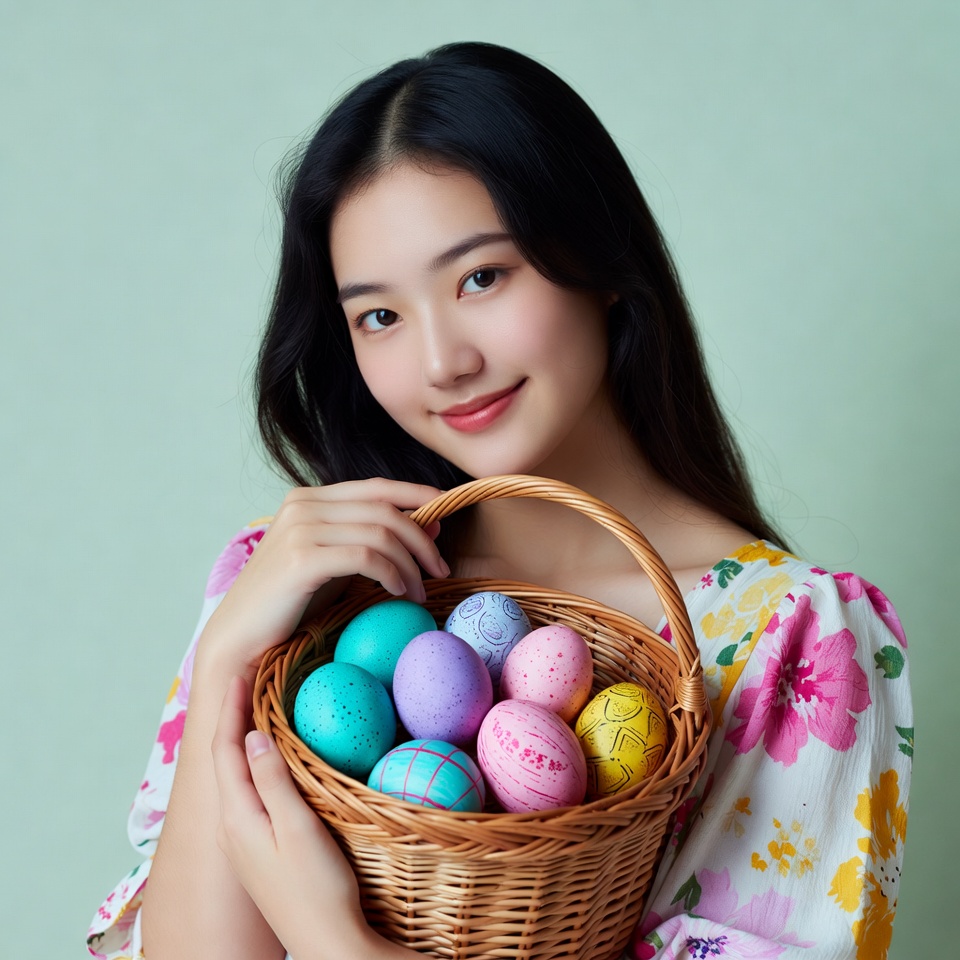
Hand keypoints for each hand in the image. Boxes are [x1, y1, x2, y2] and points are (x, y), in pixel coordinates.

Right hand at [198, 479, 448, 681]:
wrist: (239, 637)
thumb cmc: (289, 603)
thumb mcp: (337, 563)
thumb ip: (374, 540)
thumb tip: (431, 523)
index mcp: (309, 499)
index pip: (376, 487)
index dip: (417, 494)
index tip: (447, 511)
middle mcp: (304, 506)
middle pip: (385, 509)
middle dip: (422, 538)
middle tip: (440, 570)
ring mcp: (301, 530)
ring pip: (381, 532)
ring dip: (411, 564)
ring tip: (419, 592)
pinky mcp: (301, 560)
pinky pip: (366, 557)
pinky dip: (391, 574)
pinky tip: (398, 593)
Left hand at [211, 675, 376, 958]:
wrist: (325, 944)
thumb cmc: (316, 888)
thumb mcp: (297, 828)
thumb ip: (273, 781)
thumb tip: (255, 735)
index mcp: (237, 818)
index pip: (225, 751)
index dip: (231, 709)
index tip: (240, 672)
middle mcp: (232, 828)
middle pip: (225, 761)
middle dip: (233, 719)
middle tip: (249, 682)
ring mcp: (244, 842)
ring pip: (237, 778)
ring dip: (243, 742)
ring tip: (259, 711)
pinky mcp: (259, 851)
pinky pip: (249, 794)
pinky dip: (255, 766)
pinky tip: (271, 763)